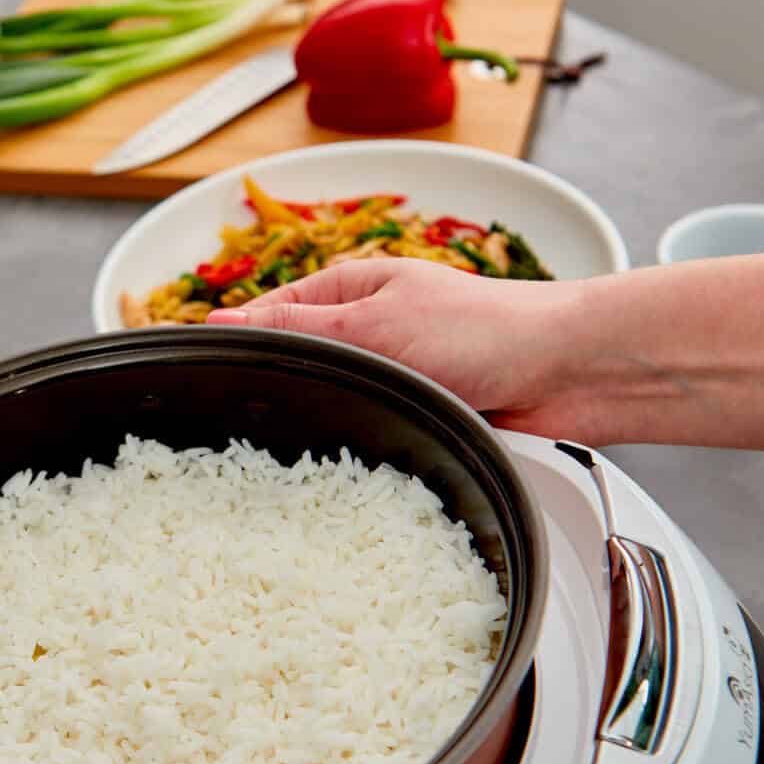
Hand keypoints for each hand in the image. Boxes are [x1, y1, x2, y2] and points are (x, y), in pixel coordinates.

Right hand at [205, 259, 591, 438]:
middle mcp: (366, 334)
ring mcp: (391, 380)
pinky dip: (360, 453)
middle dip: (277, 395)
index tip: (198, 373)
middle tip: (238, 428)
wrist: (566, 374)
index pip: (268, 315)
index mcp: (348, 291)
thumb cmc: (485, 328)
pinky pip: (369, 443)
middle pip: (296, 368)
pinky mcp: (417, 422)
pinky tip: (341, 472)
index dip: (235, 344)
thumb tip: (222, 320)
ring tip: (289, 453)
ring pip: (331, 411)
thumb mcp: (374, 320)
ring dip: (322, 428)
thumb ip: (297, 326)